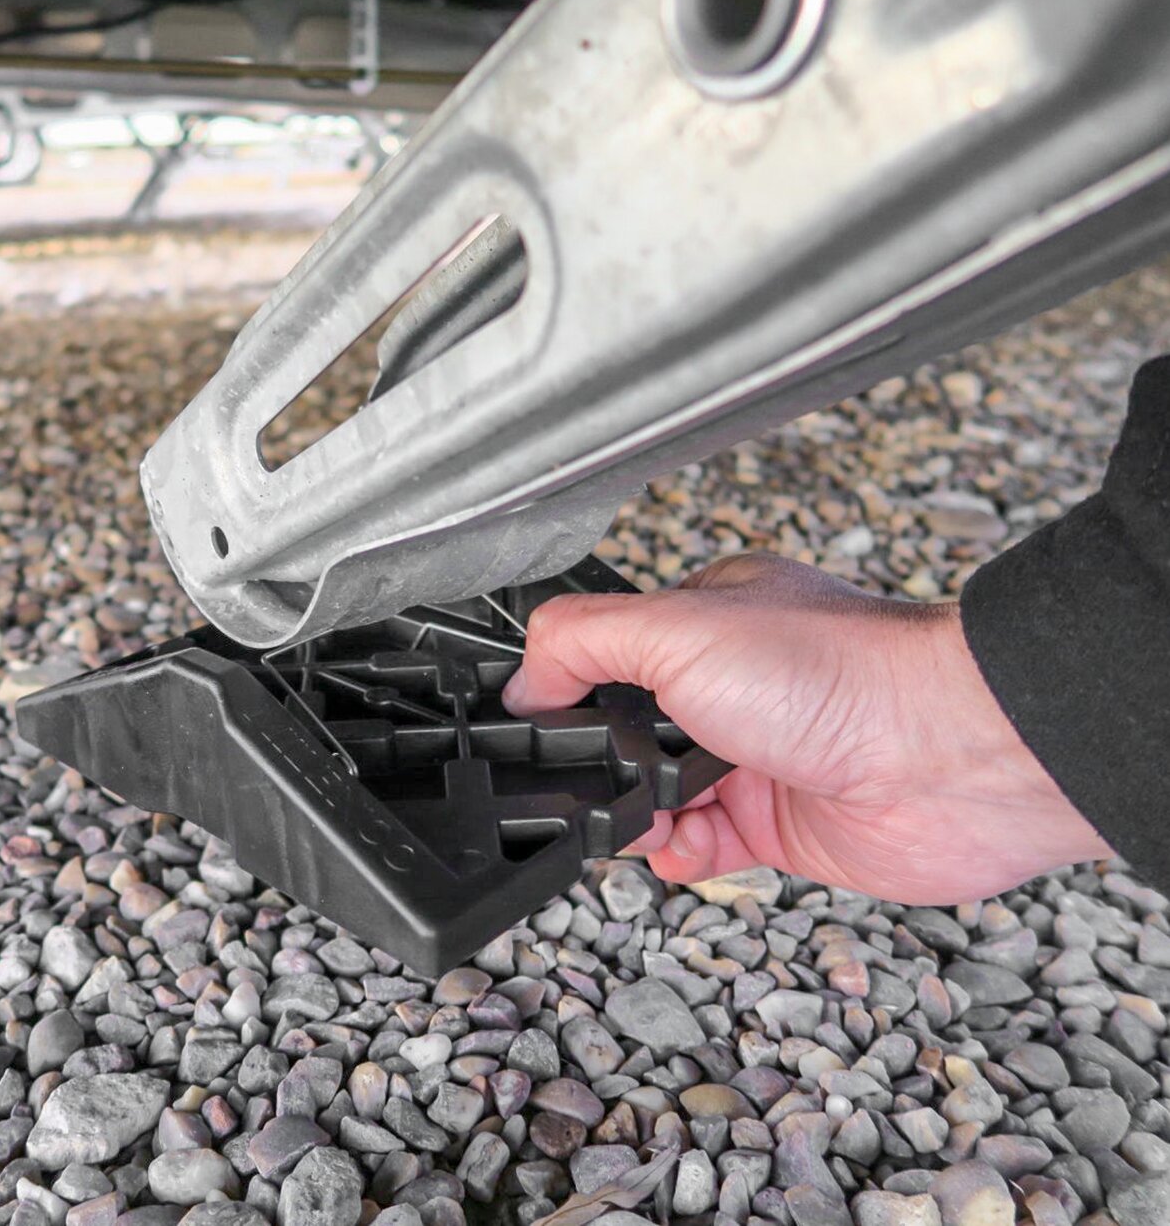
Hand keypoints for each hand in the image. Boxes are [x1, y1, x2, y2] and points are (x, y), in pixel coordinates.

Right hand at [503, 554, 1109, 902]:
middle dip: (604, 766)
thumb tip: (521, 680)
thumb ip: (583, 642)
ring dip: (637, 817)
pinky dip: (680, 853)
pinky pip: (704, 845)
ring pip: (661, 796)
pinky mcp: (782, 820)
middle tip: (592, 785)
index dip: (572, 693)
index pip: (611, 652)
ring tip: (642, 822)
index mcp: (709, 619)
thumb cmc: (840, 674)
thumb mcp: (676, 631)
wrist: (951, 757)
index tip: (542, 725)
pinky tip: (679, 849)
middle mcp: (733, 683)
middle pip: (631, 734)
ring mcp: (757, 754)